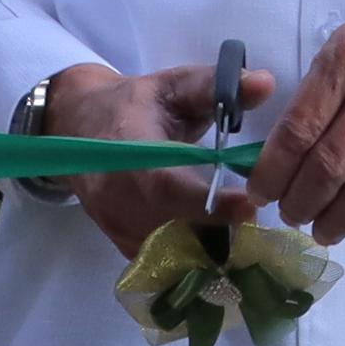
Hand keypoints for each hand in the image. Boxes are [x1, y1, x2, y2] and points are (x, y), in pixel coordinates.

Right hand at [38, 57, 275, 256]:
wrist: (79, 129)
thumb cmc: (136, 104)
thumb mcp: (173, 85)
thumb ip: (216, 86)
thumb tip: (264, 82)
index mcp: (127, 152)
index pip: (165, 186)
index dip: (207, 202)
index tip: (249, 205)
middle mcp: (116, 197)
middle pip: (170, 228)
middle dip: (218, 231)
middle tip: (257, 223)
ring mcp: (116, 225)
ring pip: (168, 253)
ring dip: (209, 249)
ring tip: (244, 236)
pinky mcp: (122, 244)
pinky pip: (162, 263)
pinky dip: (194, 259)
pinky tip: (221, 246)